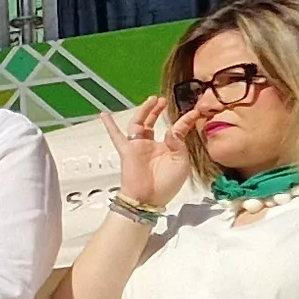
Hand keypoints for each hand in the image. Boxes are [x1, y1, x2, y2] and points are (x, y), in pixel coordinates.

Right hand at [104, 92, 192, 207]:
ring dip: (144, 111)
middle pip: (153, 122)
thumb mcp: (181, 163)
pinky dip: (109, 126)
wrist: (149, 199)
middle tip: (163, 100)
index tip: (195, 113)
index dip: (186, 120)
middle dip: (158, 110)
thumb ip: (178, 144)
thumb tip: (170, 130)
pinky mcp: (127, 151)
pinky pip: (116, 136)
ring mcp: (139, 147)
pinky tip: (104, 115)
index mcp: (167, 149)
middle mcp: (152, 145)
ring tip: (152, 100)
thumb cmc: (166, 185)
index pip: (177, 130)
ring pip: (139, 123)